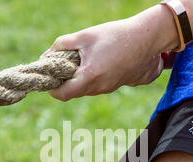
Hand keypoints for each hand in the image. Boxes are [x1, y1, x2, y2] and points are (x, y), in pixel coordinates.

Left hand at [44, 6, 176, 100]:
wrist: (146, 39)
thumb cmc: (115, 35)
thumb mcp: (85, 36)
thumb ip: (62, 45)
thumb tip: (46, 55)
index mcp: (90, 76)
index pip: (63, 94)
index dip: (52, 89)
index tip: (49, 79)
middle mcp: (99, 87)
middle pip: (73, 93)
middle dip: (64, 82)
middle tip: (60, 66)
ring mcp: (108, 88)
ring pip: (84, 90)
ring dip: (77, 80)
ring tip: (78, 61)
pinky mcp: (115, 85)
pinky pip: (96, 87)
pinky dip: (89, 79)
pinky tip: (93, 62)